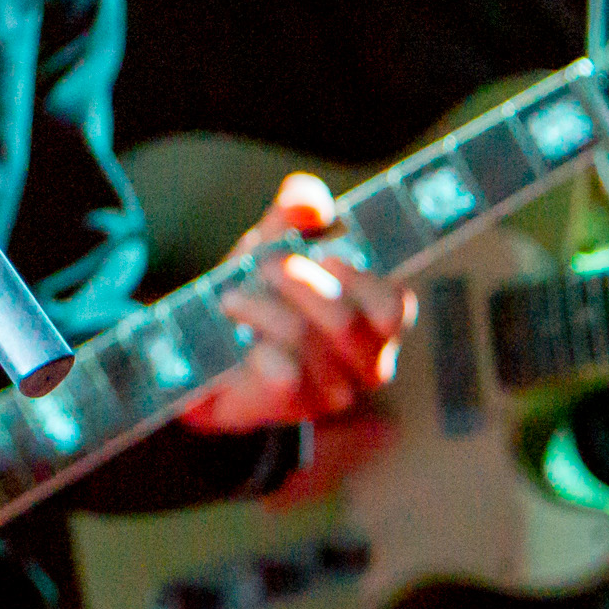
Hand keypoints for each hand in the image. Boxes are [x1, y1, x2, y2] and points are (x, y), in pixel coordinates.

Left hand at [177, 174, 415, 433]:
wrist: (214, 349)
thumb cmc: (262, 290)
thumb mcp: (276, 240)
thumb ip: (296, 211)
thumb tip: (309, 201)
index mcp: (377, 316)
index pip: (394, 304)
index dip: (359, 279)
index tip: (325, 256)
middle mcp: (367, 359)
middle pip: (345, 321)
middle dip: (297, 283)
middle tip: (267, 267)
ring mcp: (335, 389)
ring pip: (303, 339)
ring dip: (260, 307)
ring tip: (235, 298)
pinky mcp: (296, 407)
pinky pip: (284, 374)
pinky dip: (256, 348)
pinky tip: (242, 341)